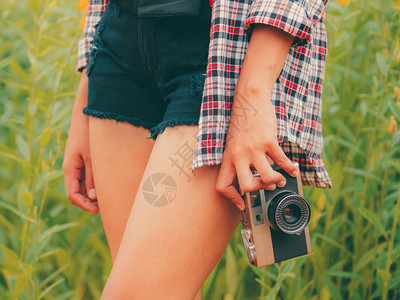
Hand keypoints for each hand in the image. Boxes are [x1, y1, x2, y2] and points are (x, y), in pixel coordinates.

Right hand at [62, 68, 98, 213]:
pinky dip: (95, 183)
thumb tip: (93, 198)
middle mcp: (71, 168)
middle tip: (107, 207)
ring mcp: (77, 164)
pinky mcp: (84, 159)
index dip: (84, 205)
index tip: (97, 210)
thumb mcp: (93, 158)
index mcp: (70, 168)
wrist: (87, 114)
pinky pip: (87, 176)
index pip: (72, 195)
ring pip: (83, 185)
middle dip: (90, 201)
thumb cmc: (90, 134)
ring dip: (93, 193)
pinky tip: (108, 184)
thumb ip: (93, 178)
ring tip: (110, 197)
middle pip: (77, 192)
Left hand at [216, 89, 298, 210]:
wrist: (249, 100)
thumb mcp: (233, 143)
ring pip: (266, 178)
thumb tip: (250, 175)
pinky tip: (293, 169)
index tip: (242, 204)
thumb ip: (238, 159)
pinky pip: (281, 161)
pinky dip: (290, 168)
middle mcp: (238, 155)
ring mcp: (253, 149)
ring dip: (277, 181)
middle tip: (265, 187)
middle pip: (246, 186)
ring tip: (281, 179)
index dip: (232, 198)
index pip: (223, 185)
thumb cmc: (242, 121)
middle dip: (259, 191)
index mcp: (228, 157)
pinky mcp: (268, 141)